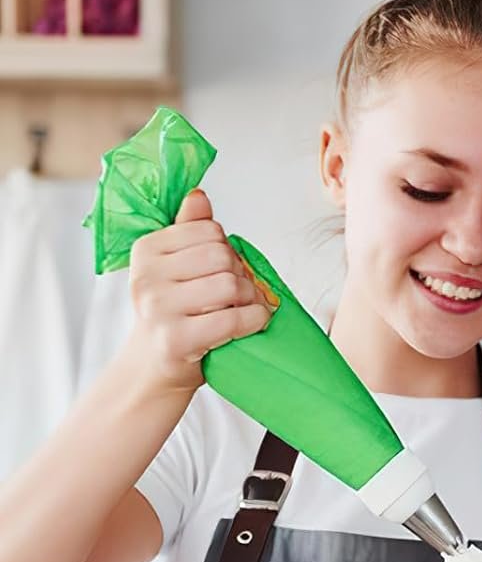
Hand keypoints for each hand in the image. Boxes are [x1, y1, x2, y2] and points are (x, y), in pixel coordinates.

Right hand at [123, 187, 271, 394]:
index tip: (224, 271)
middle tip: (240, 294)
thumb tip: (199, 194)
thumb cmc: (174, 313)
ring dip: (251, 299)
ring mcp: (159, 308)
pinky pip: (233, 320)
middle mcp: (147, 276)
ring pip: (230, 285)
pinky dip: (254, 320)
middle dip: (242, 275)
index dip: (228, 251)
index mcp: (147, 249)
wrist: (153, 366)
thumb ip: (188, 231)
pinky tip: (253, 323)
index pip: (209, 231)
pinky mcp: (176, 339)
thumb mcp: (175, 268)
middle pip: (222, 256)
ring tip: (243, 310)